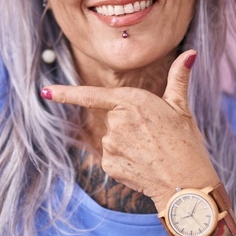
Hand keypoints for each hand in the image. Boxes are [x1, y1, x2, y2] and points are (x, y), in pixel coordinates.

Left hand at [41, 50, 219, 204]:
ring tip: (151, 152)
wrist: (186, 183)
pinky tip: (142, 165)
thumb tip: (190, 53)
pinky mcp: (109, 165)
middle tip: (153, 137)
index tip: (44, 91)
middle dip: (129, 127)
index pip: (91, 95)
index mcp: (131, 101)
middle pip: (112, 120)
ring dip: (127, 145)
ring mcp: (111, 144)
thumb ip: (179, 78)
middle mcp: (116, 121)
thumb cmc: (185, 142)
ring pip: (112, 140)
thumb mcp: (181, 107)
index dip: (65, 93)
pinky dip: (125, 162)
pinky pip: (112, 159)